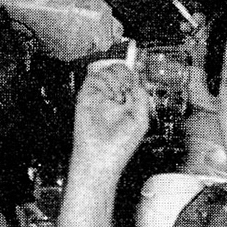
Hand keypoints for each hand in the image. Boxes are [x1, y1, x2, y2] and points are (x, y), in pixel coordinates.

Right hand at [70, 60, 150, 178]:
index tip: (139, 68)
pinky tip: (110, 97)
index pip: (130, 78)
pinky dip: (104, 83)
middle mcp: (112, 97)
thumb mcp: (141, 119)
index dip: (135, 71)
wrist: (101, 157)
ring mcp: (98, 96)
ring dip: (115, 79)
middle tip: (128, 85)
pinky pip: (93, 78)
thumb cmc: (120, 145)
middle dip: (126, 73)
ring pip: (105, 71)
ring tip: (119, 96)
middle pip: (118, 70)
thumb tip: (137, 78)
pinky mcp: (85, 97)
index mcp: (126, 102)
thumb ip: (142, 97)